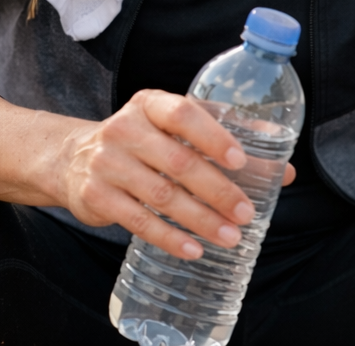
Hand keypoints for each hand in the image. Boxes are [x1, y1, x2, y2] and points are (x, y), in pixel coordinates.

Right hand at [49, 89, 296, 259]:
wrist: (71, 159)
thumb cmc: (139, 142)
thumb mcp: (171, 128)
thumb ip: (224, 140)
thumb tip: (283, 170)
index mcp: (148, 105)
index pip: (182, 113)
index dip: (212, 135)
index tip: (240, 160)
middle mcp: (124, 129)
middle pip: (176, 161)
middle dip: (216, 190)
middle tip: (246, 213)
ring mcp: (106, 163)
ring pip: (160, 195)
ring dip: (200, 219)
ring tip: (230, 237)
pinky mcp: (96, 196)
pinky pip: (138, 221)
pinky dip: (169, 237)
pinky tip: (194, 249)